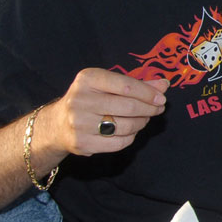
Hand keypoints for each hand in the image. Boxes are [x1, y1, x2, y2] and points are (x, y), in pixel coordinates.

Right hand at [47, 68, 167, 156]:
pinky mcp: (81, 143)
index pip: (127, 86)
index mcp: (88, 79)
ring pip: (125, 126)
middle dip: (149, 109)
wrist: (58, 123)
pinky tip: (131, 131)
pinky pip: (118, 143)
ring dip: (141, 123)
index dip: (149, 93)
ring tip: (144, 118)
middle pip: (128, 106)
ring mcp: (79, 123)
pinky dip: (130, 137)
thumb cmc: (91, 99)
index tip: (162, 98)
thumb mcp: (109, 84)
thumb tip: (164, 85)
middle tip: (158, 109)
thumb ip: (137, 84)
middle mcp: (80, 100)